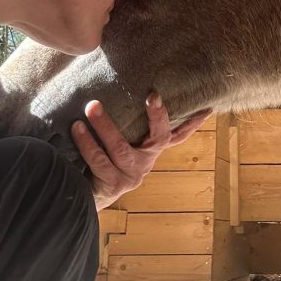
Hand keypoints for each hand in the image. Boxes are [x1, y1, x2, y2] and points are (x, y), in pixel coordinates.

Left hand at [72, 94, 211, 210]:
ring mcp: (131, 176)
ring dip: (105, 126)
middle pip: (158, 138)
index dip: (191, 123)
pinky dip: (86, 143)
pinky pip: (99, 161)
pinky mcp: (113, 185)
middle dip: (158, 116)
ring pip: (120, 149)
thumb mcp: (119, 142)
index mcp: (151, 150)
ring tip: (91, 106)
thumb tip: (122, 82)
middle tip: (152, 96)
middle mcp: (146, 163)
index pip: (177, 135)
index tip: (205, 108)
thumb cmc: (101, 160)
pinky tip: (76, 128)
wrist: (81, 198)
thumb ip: (127, 123)